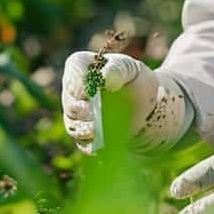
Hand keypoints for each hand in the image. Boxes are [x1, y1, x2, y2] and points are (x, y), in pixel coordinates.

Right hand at [61, 51, 192, 153]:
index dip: (79, 79)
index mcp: (83, 66)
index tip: (89, 89)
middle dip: (78, 106)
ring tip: (95, 130)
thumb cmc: (135, 81)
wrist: (144, 107)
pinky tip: (98, 147)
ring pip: (72, 122)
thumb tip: (104, 79)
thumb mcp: (131, 70)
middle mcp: (74, 90)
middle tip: (89, 110)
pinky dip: (89, 145)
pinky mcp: (84, 133)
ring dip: (82, 127)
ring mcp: (76, 113)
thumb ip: (118, 69)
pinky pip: (81, 141)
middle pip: (69, 98)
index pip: (74, 68)